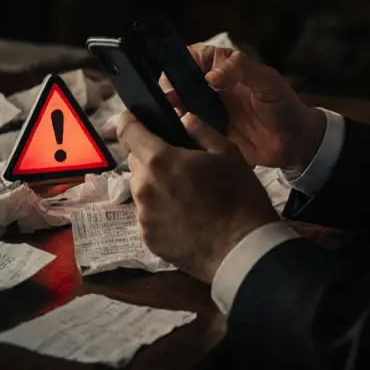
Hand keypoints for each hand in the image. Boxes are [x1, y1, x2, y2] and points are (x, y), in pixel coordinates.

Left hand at [119, 110, 280, 282]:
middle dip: (152, 158)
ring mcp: (142, 216)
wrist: (242, 250)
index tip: (135, 119)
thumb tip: (181, 118)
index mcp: (158, 160)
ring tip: (185, 196)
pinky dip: (160, 212)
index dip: (130, 120)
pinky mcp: (147, 238)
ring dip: (155, 186)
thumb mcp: (227, 152)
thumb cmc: (239, 196)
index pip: (127, 130)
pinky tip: (184, 219)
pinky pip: (147, 216)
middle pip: (136, 162)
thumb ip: (199, 129)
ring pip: (141, 189)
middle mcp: (142, 187)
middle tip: (180, 166)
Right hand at [160, 45, 325, 175]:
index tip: (172, 75)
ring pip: (181, 104)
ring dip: (171, 107)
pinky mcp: (210, 133)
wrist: (295, 144)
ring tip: (167, 114)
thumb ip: (242, 70)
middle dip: (169, 86)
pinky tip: (174, 131)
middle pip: (181, 80)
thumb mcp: (268, 82)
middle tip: (167, 99)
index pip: (196, 57)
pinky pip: (189, 128)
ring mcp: (210, 111)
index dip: (181, 62)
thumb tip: (209, 76)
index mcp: (226, 70)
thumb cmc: (284, 107)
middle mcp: (214, 88)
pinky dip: (179, 128)